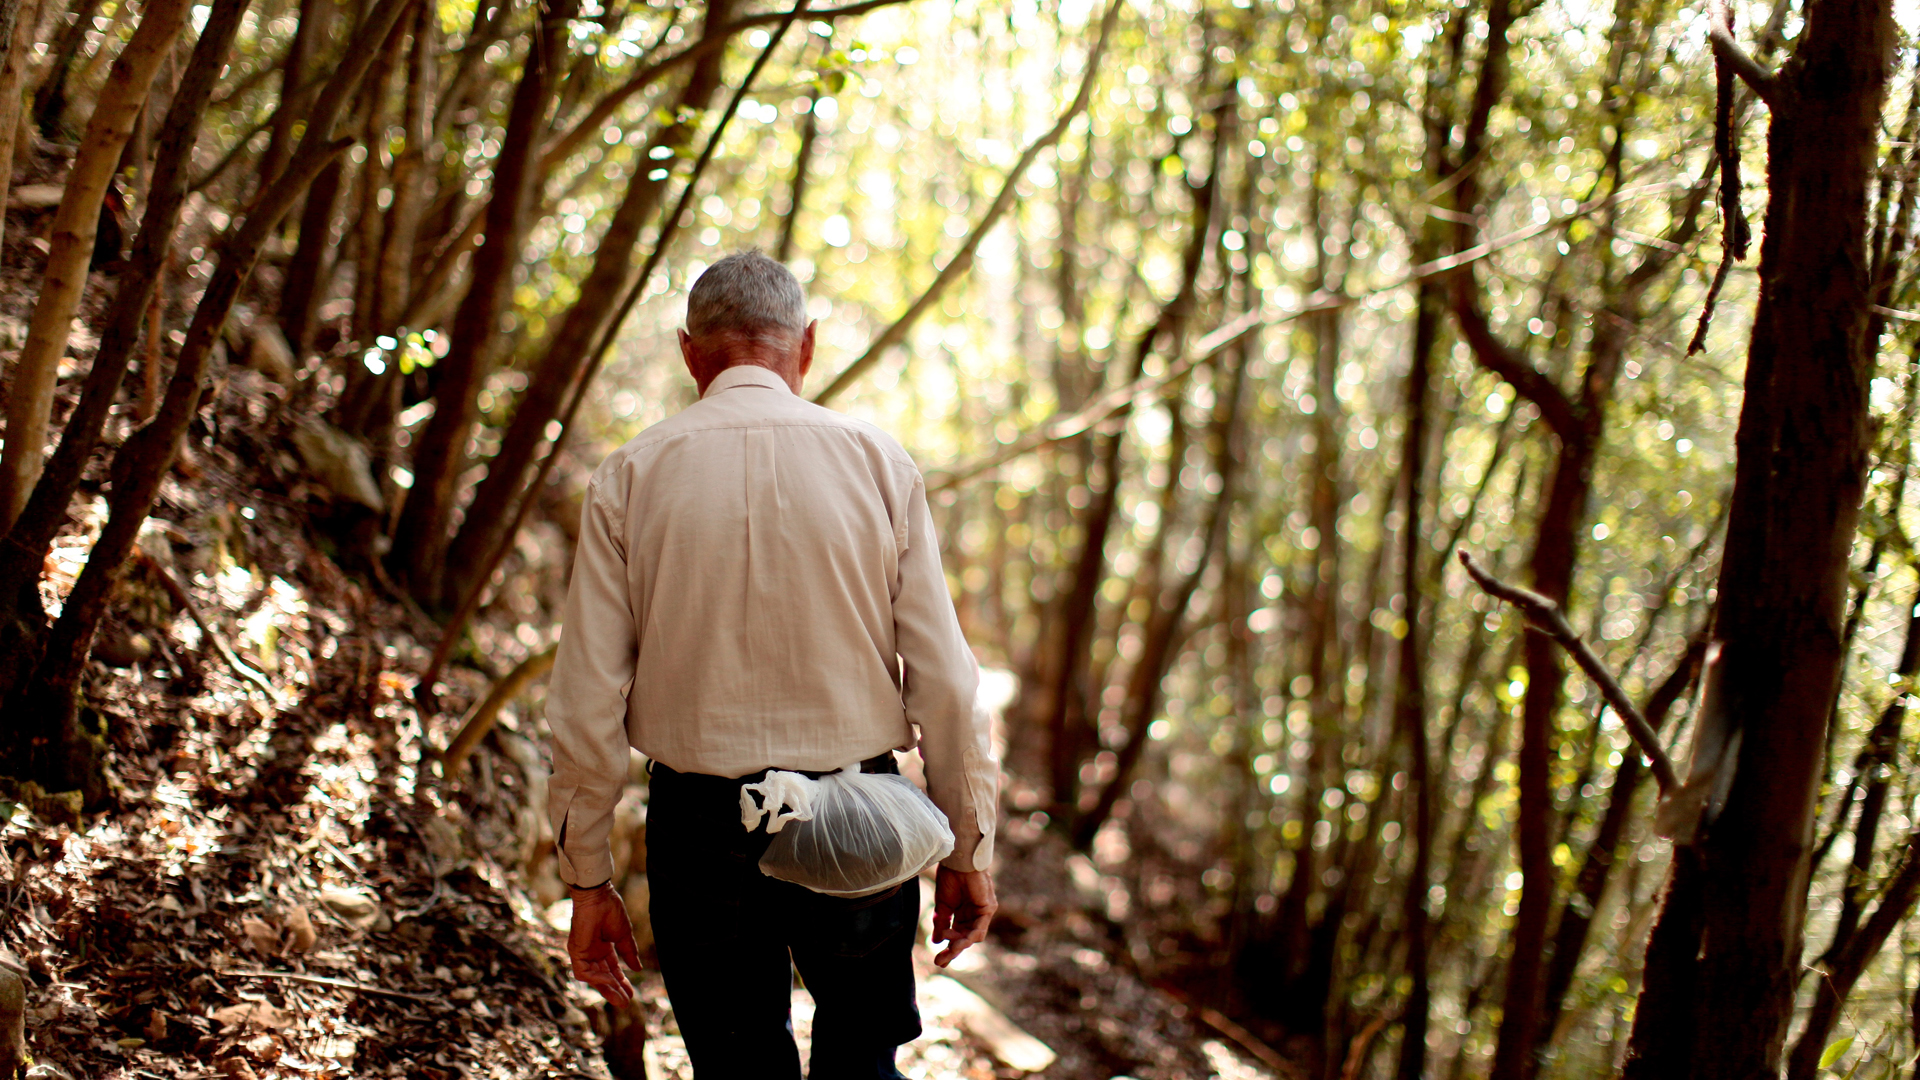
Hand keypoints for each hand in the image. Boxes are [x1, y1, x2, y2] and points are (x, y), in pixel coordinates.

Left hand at [567, 882, 641, 1007]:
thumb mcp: (623, 935)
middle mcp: (591, 952)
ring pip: (592, 978)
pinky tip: (610, 980)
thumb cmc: (610, 910)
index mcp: (602, 946)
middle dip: (614, 990)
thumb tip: (638, 968)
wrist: (599, 896)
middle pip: (602, 976)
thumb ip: (629, 952)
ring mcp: (582, 952)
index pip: (611, 969)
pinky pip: (583, 972)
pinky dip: (596, 978)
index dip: (621, 981)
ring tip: (621, 998)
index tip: (632, 993)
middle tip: (626, 1002)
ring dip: (606, 988)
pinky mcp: (575, 951)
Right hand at [930, 866, 995, 967]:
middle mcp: (973, 915)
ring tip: (949, 949)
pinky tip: (958, 940)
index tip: (938, 960)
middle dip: (952, 951)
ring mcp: (982, 912)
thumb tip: (937, 941)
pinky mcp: (988, 908)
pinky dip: (969, 936)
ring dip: (960, 945)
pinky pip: (980, 929)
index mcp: (962, 914)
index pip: (956, 935)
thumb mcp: (943, 905)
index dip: (948, 947)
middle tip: (940, 962)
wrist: (957, 861)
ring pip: (973, 937)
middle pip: (964, 939)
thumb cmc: (950, 877)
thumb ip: (942, 923)